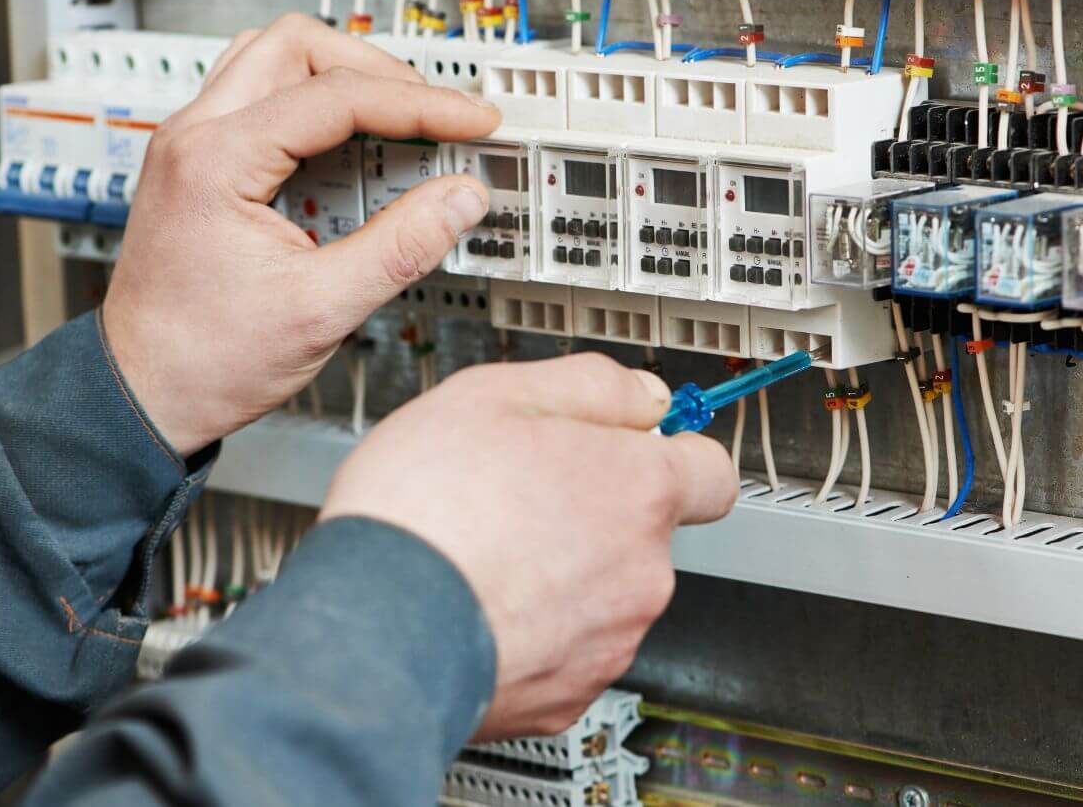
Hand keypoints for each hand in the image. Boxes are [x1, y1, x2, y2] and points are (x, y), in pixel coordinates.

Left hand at [102, 14, 500, 455]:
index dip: (419, 104)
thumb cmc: (205, 360)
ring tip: (400, 126)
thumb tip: (460, 199)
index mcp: (216, 161)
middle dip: (378, 72)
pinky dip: (318, 112)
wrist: (145, 393)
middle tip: (434, 114)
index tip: (471, 121)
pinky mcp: (203, 164)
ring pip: (276, 61)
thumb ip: (401, 246)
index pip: (337, 96)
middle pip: (298, 46)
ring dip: (344, 82)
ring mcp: (193, 145)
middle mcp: (194, 136)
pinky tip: (355, 156)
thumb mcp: (323, 309)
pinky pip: (265, 102)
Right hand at [320, 353, 737, 737]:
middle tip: (520, 495)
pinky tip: (477, 605)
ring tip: (485, 553)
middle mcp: (641, 572)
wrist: (371, 633)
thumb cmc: (423, 514)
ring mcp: (609, 641)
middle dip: (595, 512)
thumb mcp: (496, 395)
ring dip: (561, 571)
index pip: (712, 472)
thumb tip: (642, 396)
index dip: (675, 454)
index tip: (641, 449)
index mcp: (637, 491)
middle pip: (645, 532)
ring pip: (604, 592)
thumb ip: (589, 386)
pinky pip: (565, 650)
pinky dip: (532, 629)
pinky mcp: (568, 696)